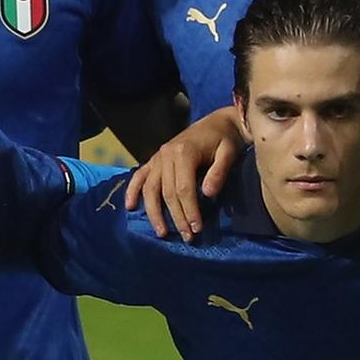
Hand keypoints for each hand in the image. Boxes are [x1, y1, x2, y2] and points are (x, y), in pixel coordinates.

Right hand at [121, 106, 242, 238]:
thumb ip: (219, 172)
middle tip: (187, 237)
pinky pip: (139, 176)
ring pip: (150, 189)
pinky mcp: (154, 160)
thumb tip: (207, 194)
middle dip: (176, 217)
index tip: (197, 228)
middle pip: (167, 192)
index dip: (189, 210)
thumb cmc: (225, 139)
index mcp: (184, 152)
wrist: (218, 123)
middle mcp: (166, 155)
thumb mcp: (229, 153)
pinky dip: (132, 191)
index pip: (183, 188)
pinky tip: (130, 207)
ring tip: (162, 233)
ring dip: (154, 212)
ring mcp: (158, 157)